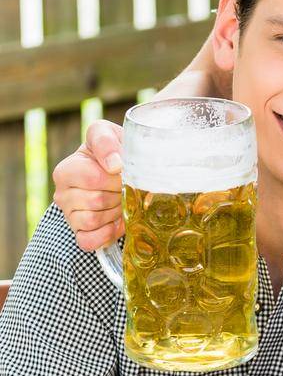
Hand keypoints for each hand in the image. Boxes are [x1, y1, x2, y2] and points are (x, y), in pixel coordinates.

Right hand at [51, 119, 124, 249]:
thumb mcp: (109, 134)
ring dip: (115, 212)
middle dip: (119, 195)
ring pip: (93, 220)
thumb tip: (114, 164)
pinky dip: (107, 234)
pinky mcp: (79, 233)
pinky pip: (88, 241)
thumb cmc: (115, 151)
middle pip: (95, 200)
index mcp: (67, 169)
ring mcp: (69, 215)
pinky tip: (117, 221)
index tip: (125, 171)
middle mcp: (62, 193)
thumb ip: (106, 140)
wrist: (122, 172)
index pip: (91, 178)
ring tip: (122, 201)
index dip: (116, 177)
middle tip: (126, 188)